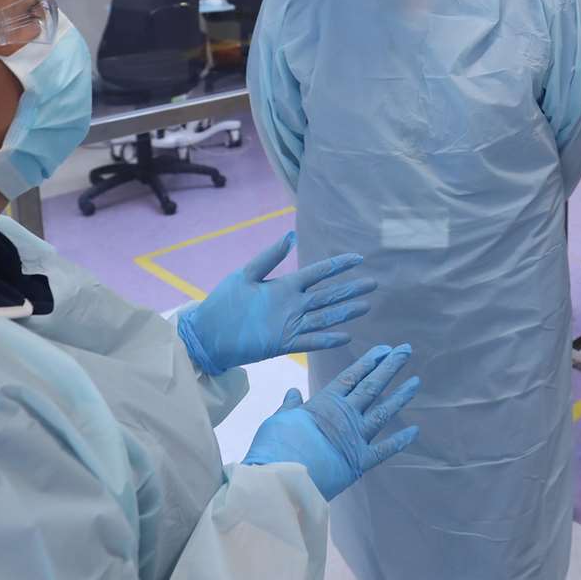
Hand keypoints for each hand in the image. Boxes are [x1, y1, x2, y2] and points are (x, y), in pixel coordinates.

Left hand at [178, 231, 377, 375]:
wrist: (207, 334)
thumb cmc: (223, 303)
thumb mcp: (245, 275)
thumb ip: (270, 258)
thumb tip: (291, 237)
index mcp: (284, 286)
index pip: (317, 273)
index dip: (337, 266)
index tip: (358, 258)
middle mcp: (292, 304)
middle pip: (327, 295)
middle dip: (350, 289)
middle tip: (373, 283)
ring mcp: (289, 324)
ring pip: (324, 317)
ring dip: (345, 312)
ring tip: (366, 306)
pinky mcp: (282, 343)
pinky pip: (309, 341)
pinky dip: (326, 339)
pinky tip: (345, 337)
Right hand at [244, 344, 421, 501]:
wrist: (280, 479)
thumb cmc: (274, 447)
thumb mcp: (280, 419)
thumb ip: (291, 406)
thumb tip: (293, 391)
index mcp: (325, 403)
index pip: (351, 376)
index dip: (369, 361)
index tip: (384, 348)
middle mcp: (345, 416)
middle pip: (371, 386)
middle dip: (390, 367)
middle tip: (406, 350)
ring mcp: (355, 437)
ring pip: (383, 412)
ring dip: (400, 396)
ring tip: (416, 381)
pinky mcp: (359, 462)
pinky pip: (385, 450)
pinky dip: (400, 441)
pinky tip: (415, 431)